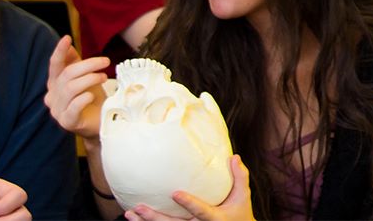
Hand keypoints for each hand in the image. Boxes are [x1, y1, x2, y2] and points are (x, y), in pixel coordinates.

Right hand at [43, 35, 110, 139]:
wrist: (101, 122)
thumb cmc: (93, 98)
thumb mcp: (86, 76)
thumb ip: (75, 63)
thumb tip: (68, 45)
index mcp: (55, 83)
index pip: (54, 65)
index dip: (59, 51)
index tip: (67, 38)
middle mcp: (52, 96)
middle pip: (66, 75)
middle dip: (88, 65)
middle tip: (105, 61)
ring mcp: (57, 110)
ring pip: (70, 89)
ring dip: (89, 79)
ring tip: (104, 77)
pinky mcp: (67, 122)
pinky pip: (72, 107)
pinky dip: (83, 99)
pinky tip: (92, 95)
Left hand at [130, 155, 252, 220]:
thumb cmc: (238, 214)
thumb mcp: (242, 197)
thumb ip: (239, 177)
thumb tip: (234, 157)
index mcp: (214, 218)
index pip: (200, 211)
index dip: (188, 203)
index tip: (175, 193)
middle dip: (155, 217)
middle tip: (139, 207)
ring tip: (130, 213)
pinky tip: (134, 219)